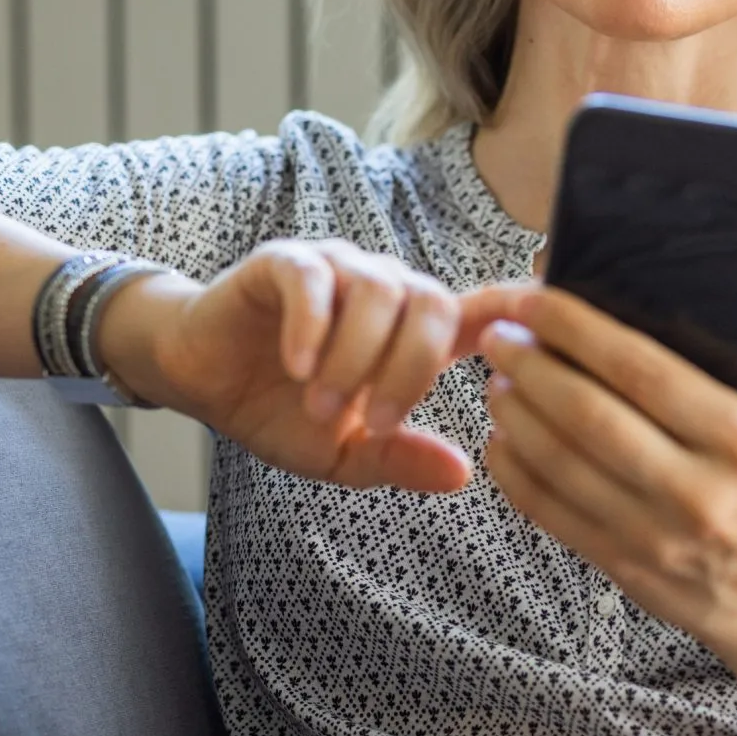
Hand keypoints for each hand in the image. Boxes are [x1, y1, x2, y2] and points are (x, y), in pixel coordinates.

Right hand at [97, 240, 512, 492]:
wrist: (201, 381)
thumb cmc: (281, 410)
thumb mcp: (343, 454)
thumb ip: (399, 458)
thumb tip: (463, 473)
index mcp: (412, 330)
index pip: (481, 308)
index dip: (516, 311)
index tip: (535, 335)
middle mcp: (384, 288)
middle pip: (433, 303)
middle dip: (409, 370)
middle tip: (372, 422)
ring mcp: (337, 268)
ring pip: (379, 292)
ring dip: (357, 359)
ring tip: (324, 408)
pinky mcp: (285, 262)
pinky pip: (314, 279)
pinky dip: (314, 326)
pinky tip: (300, 369)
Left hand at [470, 285, 736, 657]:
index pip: (645, 371)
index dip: (579, 330)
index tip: (536, 300)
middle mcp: (697, 492)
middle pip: (590, 416)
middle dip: (533, 366)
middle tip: (500, 334)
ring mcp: (655, 536)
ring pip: (562, 464)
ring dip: (516, 414)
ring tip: (497, 378)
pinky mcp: (624, 567)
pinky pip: (552, 514)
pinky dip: (515, 472)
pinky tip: (502, 438)